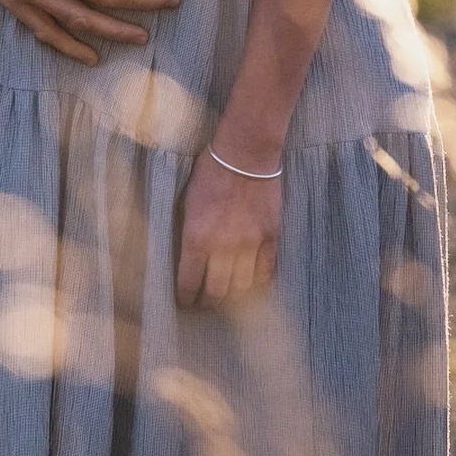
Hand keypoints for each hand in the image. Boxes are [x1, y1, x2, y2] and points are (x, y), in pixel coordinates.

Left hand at [176, 150, 280, 309]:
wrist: (245, 152)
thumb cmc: (210, 171)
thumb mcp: (187, 201)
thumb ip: (188, 232)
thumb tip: (185, 257)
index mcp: (196, 237)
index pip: (189, 282)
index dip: (185, 298)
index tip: (184, 302)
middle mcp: (223, 247)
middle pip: (216, 293)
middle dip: (207, 302)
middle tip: (204, 303)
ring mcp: (250, 244)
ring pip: (242, 289)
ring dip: (233, 297)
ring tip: (227, 297)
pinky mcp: (271, 238)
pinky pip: (266, 272)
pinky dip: (258, 284)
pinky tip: (251, 284)